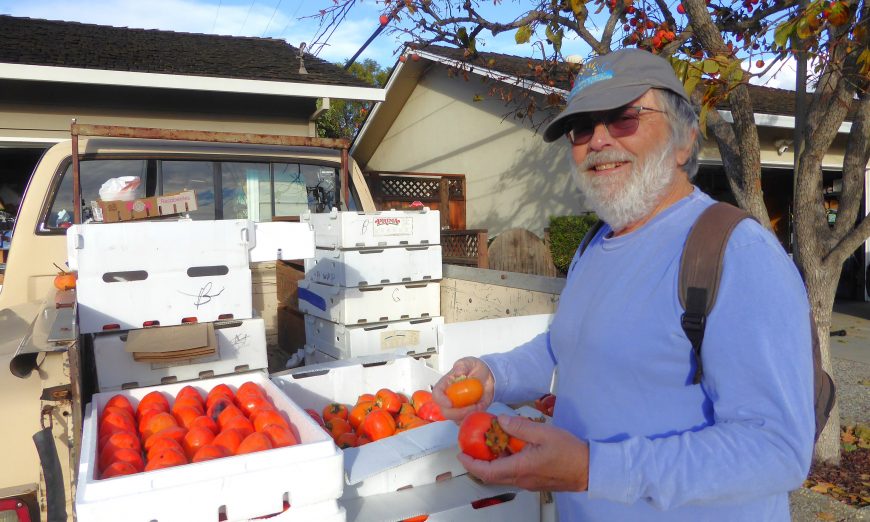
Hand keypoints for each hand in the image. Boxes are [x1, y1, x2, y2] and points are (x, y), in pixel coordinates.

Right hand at [433, 357, 494, 421]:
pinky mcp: (467, 413)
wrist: (489, 377)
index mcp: (446, 385)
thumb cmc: (475, 368)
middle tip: (473, 406)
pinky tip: (481, 406)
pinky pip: (466, 421)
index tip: (450, 403)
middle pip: (445, 412)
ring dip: (467, 415)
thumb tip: (458, 372)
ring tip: (479, 405)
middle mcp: (449, 398)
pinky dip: (474, 417)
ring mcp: (457, 408)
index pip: (436, 394)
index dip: (440, 400)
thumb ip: (463, 365)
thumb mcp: (469, 362)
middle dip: (458, 413)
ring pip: (456, 419)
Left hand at [458, 415, 588, 491]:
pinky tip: (510, 448)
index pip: (487, 471)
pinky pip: (514, 473)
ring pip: (503, 474)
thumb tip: (501, 420)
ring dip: (493, 462)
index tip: (461, 454)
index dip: (471, 464)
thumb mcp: (544, 433)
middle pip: (492, 475)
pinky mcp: (535, 480)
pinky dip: (506, 462)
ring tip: (490, 444)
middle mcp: (521, 478)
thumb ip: (520, 426)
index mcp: (520, 468)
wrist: (589, 469)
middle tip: (472, 447)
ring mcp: (528, 481)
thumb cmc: (569, 452)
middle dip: (478, 462)